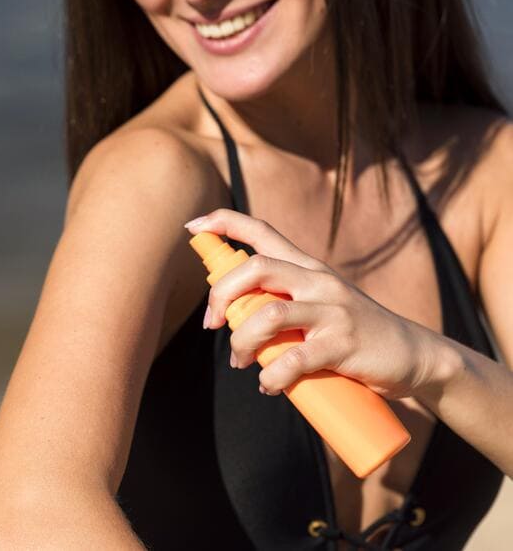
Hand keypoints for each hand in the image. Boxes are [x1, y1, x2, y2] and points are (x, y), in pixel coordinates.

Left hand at [185, 209, 444, 399]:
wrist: (414, 356)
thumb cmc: (353, 333)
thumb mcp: (319, 304)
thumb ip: (282, 302)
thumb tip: (230, 319)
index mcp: (308, 268)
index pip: (263, 231)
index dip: (225, 223)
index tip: (194, 225)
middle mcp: (319, 281)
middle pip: (256, 268)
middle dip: (221, 294)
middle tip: (211, 324)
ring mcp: (333, 311)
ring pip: (268, 315)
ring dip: (242, 342)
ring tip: (241, 363)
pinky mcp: (343, 345)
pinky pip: (294, 359)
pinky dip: (273, 376)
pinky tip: (269, 385)